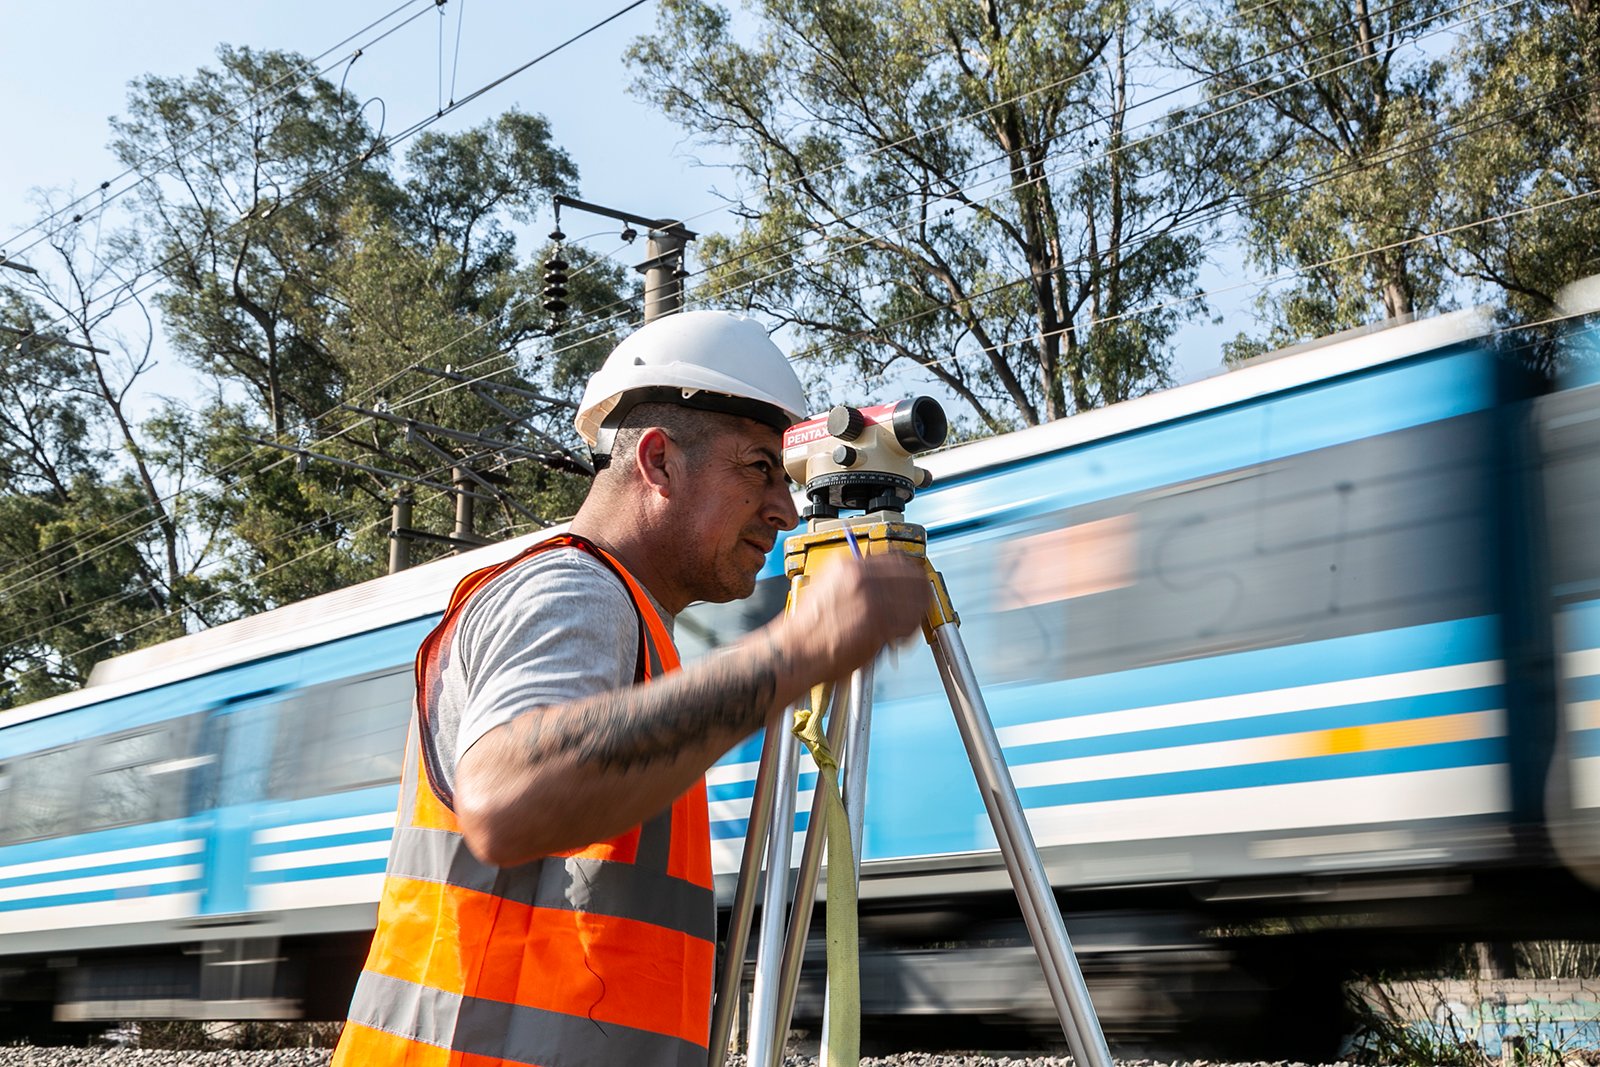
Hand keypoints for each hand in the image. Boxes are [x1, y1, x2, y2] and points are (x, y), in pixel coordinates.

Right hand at [779, 551, 929, 681]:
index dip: (909, 571)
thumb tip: (880, 582)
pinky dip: (911, 630)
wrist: (794, 652)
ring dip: (917, 611)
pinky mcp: (879, 623)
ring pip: (917, 598)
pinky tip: (901, 637)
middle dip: (919, 590)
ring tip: (907, 623)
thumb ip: (855, 581)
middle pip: (913, 574)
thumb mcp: (827, 588)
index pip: (896, 556)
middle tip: (919, 602)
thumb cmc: (806, 629)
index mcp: (849, 564)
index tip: (913, 580)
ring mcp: (872, 598)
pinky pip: (911, 622)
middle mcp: (862, 576)